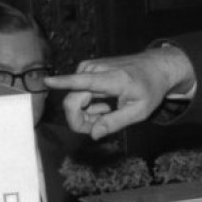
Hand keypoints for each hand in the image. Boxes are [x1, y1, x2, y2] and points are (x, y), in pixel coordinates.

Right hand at [46, 47, 193, 139]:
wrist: (155, 67)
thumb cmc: (150, 89)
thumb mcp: (140, 112)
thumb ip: (115, 122)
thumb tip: (93, 134)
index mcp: (113, 79)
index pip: (83, 81)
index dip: (63, 83)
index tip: (46, 81)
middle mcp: (97, 70)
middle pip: (73, 100)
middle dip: (81, 120)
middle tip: (100, 127)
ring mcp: (90, 67)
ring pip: (73, 99)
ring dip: (86, 113)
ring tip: (108, 112)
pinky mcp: (86, 69)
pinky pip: (77, 92)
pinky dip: (87, 104)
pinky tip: (104, 105)